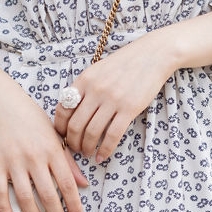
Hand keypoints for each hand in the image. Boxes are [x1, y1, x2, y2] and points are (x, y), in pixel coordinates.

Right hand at [0, 86, 89, 211]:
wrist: (2, 102)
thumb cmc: (31, 117)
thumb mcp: (55, 135)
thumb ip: (68, 161)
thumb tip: (84, 184)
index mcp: (52, 150)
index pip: (67, 183)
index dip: (74, 204)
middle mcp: (34, 157)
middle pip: (48, 194)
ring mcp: (14, 161)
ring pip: (26, 197)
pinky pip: (1, 192)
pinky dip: (5, 210)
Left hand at [53, 33, 175, 162]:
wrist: (151, 55)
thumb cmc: (124, 64)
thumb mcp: (98, 70)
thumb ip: (85, 88)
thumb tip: (71, 111)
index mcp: (84, 80)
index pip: (63, 109)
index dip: (60, 127)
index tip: (62, 136)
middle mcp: (95, 90)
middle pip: (75, 125)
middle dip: (72, 142)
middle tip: (75, 149)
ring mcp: (112, 99)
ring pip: (92, 133)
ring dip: (87, 148)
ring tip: (88, 153)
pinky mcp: (129, 108)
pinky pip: (112, 135)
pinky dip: (105, 150)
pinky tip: (102, 156)